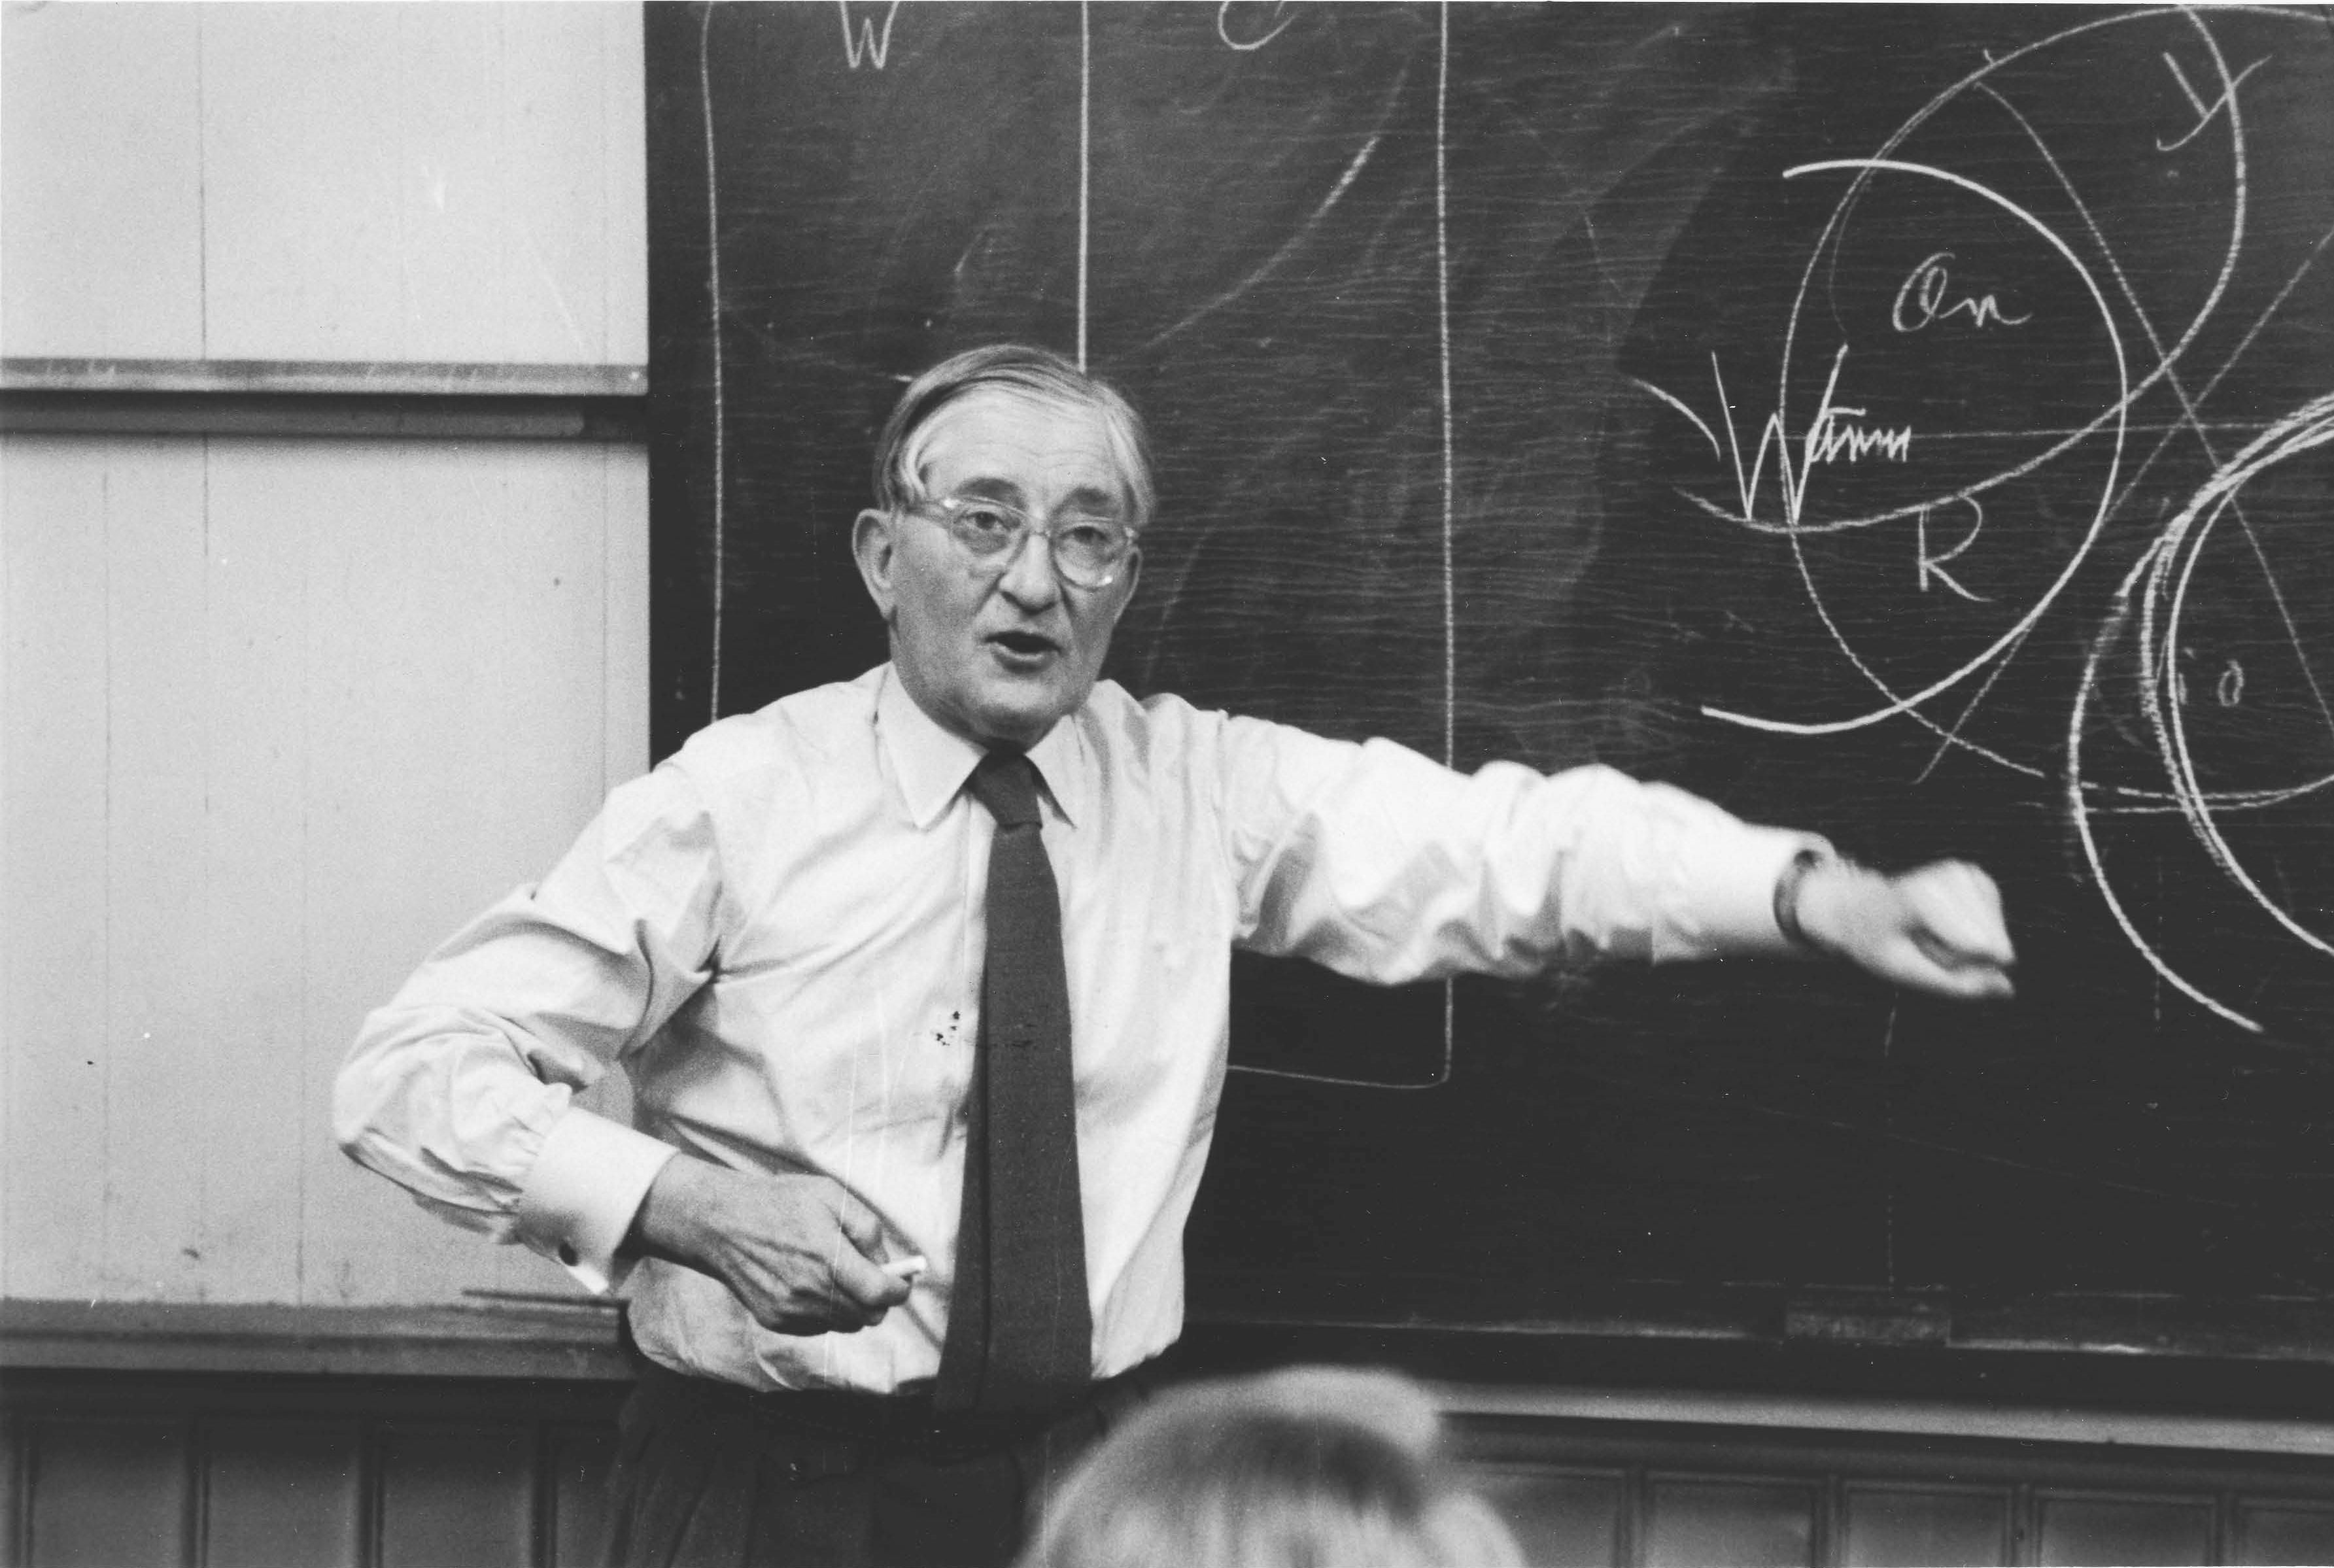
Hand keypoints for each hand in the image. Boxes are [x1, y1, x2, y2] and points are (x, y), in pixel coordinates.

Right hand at [627, 1156, 913, 1335]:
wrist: (721, 1223)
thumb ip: (866, 1228)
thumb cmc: (779, 1202)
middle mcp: (809, 1291)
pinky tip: (813, 1283)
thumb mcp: (830, 1194)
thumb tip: (886, 1261)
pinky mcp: (776, 1321)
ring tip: (838, 1276)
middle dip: (878, 1299)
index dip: (899, 1289)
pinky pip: (819, 1326)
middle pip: (867, 1316)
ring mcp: (791, 1311)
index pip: (879, 1294)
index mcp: (827, 1257)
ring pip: (845, 1324)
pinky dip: (826, 1311)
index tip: (902, 1280)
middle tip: (874, 1277)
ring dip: (853, 1306)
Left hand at [1791, 858, 2015, 1000]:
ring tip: (1926, 931)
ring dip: (1965, 947)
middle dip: (1959, 956)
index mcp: (1926, 896)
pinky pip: (1995, 926)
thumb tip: (2008, 989)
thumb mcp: (1905, 971)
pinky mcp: (1976, 877)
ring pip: (1995, 938)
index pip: (1977, 949)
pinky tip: (1944, 924)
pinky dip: (1973, 934)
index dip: (1949, 962)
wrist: (1856, 907)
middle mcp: (1950, 876)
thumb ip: (1958, 984)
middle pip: (1988, 944)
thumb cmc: (1875, 942)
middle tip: (1918, 940)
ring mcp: (1966, 872)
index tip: (1912, 944)